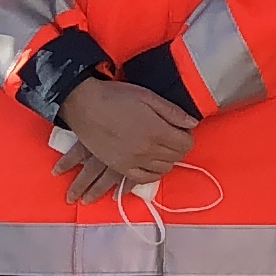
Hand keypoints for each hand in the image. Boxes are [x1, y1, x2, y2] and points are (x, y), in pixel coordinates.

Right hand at [60, 77, 197, 198]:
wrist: (84, 105)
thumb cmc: (116, 97)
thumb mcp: (148, 96)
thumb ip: (173, 112)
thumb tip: (192, 124)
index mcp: (157, 131)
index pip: (186, 144)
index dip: (187, 136)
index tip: (180, 129)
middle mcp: (147, 150)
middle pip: (176, 157)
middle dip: (178, 147)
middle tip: (172, 136)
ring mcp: (133, 161)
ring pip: (162, 169)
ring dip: (167, 160)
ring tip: (162, 148)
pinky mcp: (119, 167)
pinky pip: (142, 179)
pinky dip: (151, 175)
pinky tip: (152, 167)